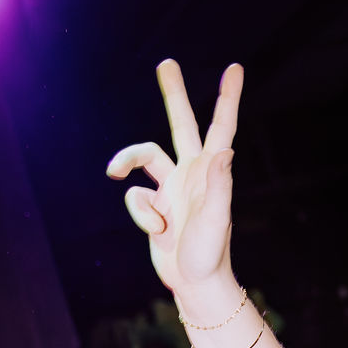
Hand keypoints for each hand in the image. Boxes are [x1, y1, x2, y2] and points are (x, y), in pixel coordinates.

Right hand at [106, 60, 242, 299]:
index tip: (235, 69)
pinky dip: (141, 214)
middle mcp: (191, 173)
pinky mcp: (154, 205)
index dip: (227, 98)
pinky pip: (136, 196)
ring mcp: (171, 187)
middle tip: (167, 63)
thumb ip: (220, 184)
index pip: (221, 126)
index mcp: (211, 171)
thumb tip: (225, 149)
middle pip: (180, 123)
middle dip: (173, 94)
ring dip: (125, 161)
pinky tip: (158, 231)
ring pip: (142, 156)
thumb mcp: (216, 220)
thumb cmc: (211, 255)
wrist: (194, 285)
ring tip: (113, 172)